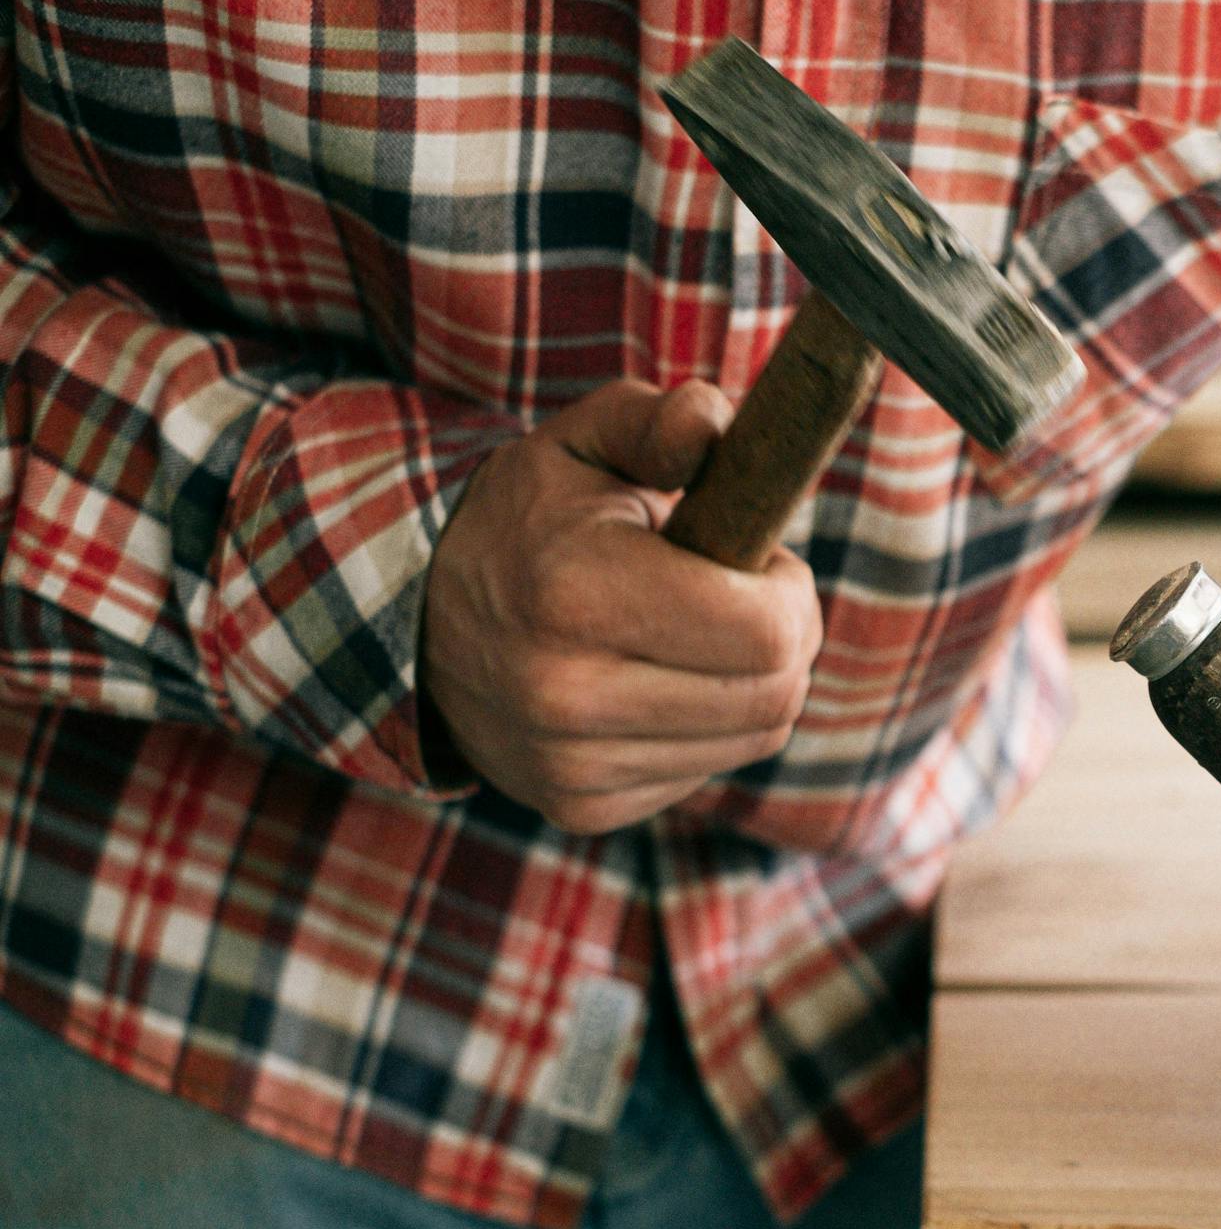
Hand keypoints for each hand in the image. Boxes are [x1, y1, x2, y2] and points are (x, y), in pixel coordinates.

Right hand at [422, 379, 822, 835]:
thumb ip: (657, 421)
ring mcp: (570, 765)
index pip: (768, 631)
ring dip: (754, 682)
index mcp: (576, 593)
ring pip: (756, 736)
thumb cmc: (531, 521)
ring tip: (696, 633)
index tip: (764, 560)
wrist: (421, 621)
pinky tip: (660, 682)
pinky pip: (707, 770)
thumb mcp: (581, 444)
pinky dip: (710, 726)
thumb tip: (707, 423)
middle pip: (775, 691)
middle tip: (745, 595)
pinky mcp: (581, 807)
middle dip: (787, 635)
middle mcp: (566, 695)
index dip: (791, 592)